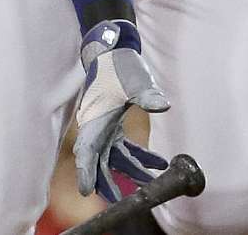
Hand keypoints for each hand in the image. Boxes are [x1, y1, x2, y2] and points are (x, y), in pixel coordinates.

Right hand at [73, 20, 169, 201]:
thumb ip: (147, 94)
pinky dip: (138, 156)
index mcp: (95, 117)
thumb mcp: (135, 79)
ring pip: (112, 156)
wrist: (113, 50)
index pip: (86, 150)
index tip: (85, 190)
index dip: (85, 171)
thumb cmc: (119, 64)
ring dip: (129, 169)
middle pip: (98, 160)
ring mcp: (104, 125)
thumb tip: (162, 106)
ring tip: (149, 181)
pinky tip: (157, 162)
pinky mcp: (113, 123)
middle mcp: (96, 125)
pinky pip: (123, 146)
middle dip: (106, 180)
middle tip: (119, 198)